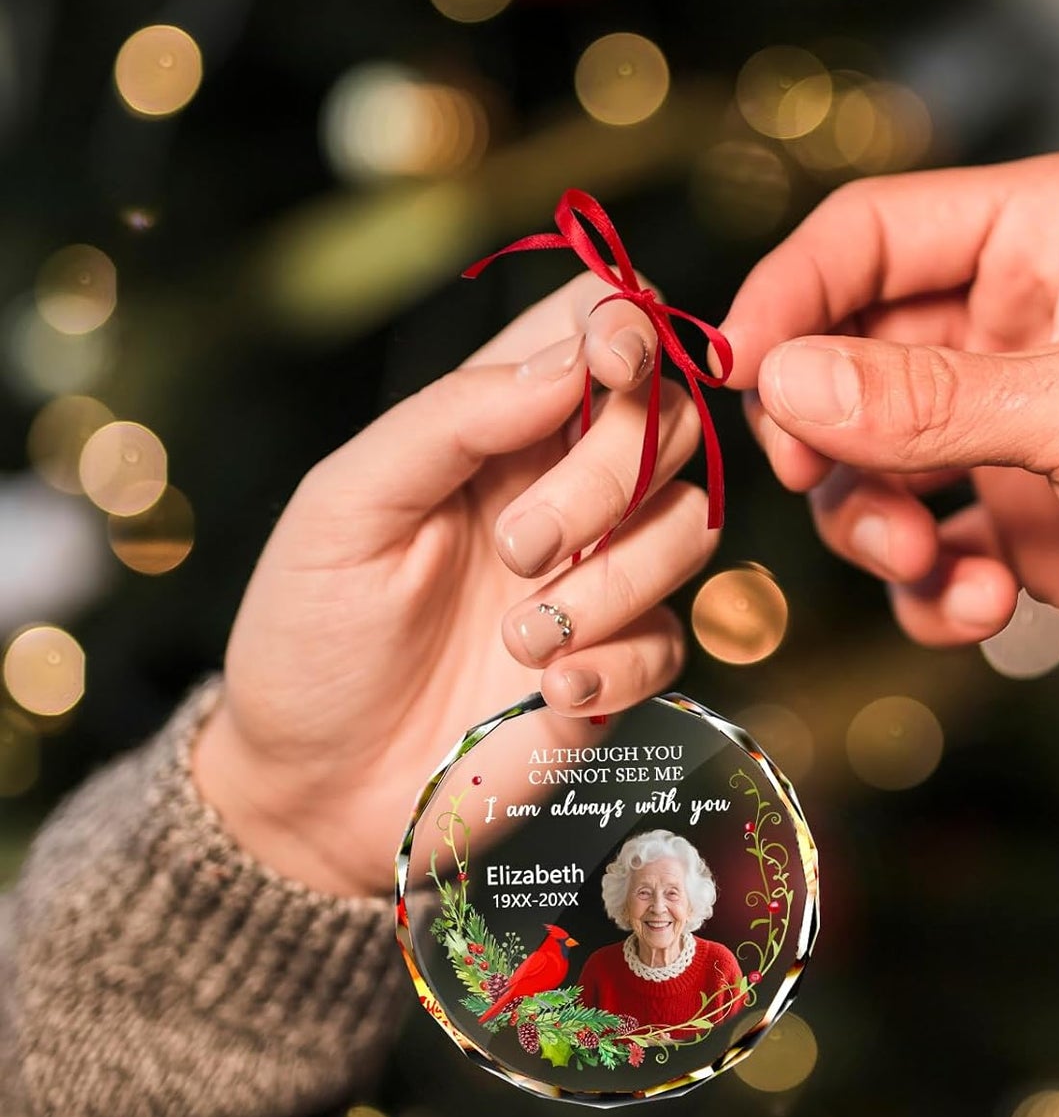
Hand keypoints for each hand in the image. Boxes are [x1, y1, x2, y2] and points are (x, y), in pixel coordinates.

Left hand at [193, 274, 715, 895]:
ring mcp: (599, 578)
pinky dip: (614, 665)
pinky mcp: (620, 665)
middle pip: (669, 422)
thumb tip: (572, 357)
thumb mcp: (346, 507)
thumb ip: (453, 418)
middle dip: (609, 475)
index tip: (613, 363)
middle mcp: (563, 491)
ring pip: (690, 526)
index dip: (628, 326)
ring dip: (612, 582)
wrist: (315, 790)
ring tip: (516, 640)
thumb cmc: (310, 635)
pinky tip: (545, 694)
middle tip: (517, 547)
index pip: (596, 332)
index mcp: (495, 431)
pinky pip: (671, 639)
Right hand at [723, 151, 1058, 724]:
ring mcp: (1016, 428)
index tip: (733, 376)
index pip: (870, 236)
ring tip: (928, 562)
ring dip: (876, 521)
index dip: (789, 300)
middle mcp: (1021, 323)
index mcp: (1050, 237)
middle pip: (851, 356)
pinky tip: (982, 610)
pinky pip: (922, 545)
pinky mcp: (1021, 520)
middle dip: (831, 434)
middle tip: (826, 484)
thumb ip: (928, 400)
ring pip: (872, 460)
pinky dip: (928, 587)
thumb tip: (784, 378)